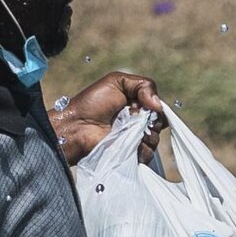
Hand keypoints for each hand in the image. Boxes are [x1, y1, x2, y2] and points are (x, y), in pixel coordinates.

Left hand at [48, 69, 163, 164]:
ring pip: (155, 139)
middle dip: (150, 119)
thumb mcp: (117, 81)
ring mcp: (134, 140)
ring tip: (126, 129)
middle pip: (160, 123)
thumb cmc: (92, 102)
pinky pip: (147, 154)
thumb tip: (159, 105)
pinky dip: (140, 148)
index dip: (154, 106)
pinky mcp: (131, 155)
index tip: (139, 104)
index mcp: (137, 105)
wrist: (76, 126)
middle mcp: (138, 122)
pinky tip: (126, 141)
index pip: (158, 107)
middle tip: (131, 116)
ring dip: (145, 134)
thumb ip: (143, 85)